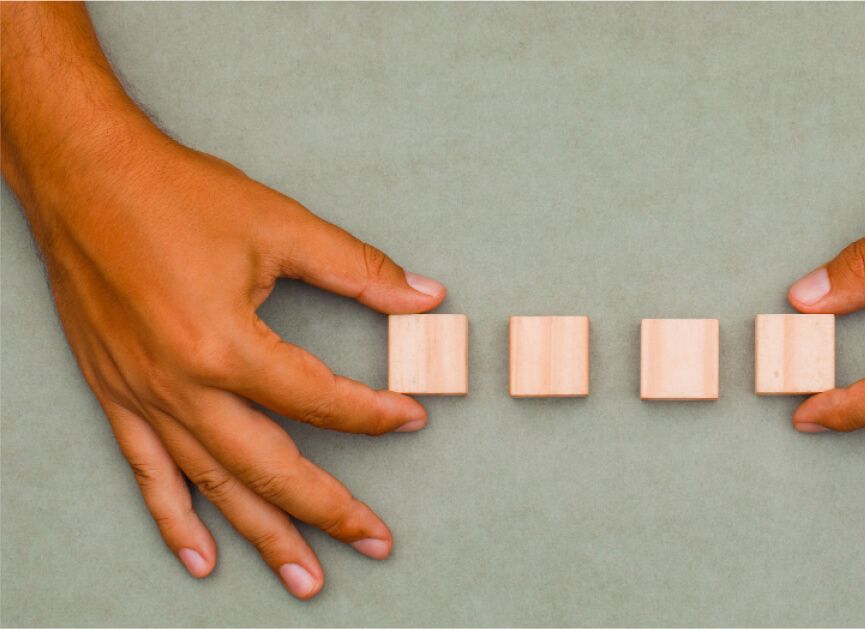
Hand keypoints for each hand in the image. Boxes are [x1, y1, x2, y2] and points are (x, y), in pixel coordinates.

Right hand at [25, 132, 445, 597]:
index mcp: (226, 344)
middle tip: (375, 540)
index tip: (412, 417)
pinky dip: (175, 519)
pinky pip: (149, 472)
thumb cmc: (177, 195)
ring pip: (213, 485)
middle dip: (328, 511)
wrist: (83, 176)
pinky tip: (201, 556)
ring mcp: (144, 396)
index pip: (319, 401)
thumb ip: (359, 269)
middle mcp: (182, 385)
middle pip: (270, 467)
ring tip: (306, 576)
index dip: (373, 415)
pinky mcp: (116, 393)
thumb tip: (424, 296)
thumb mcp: (281, 225)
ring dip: (263, 535)